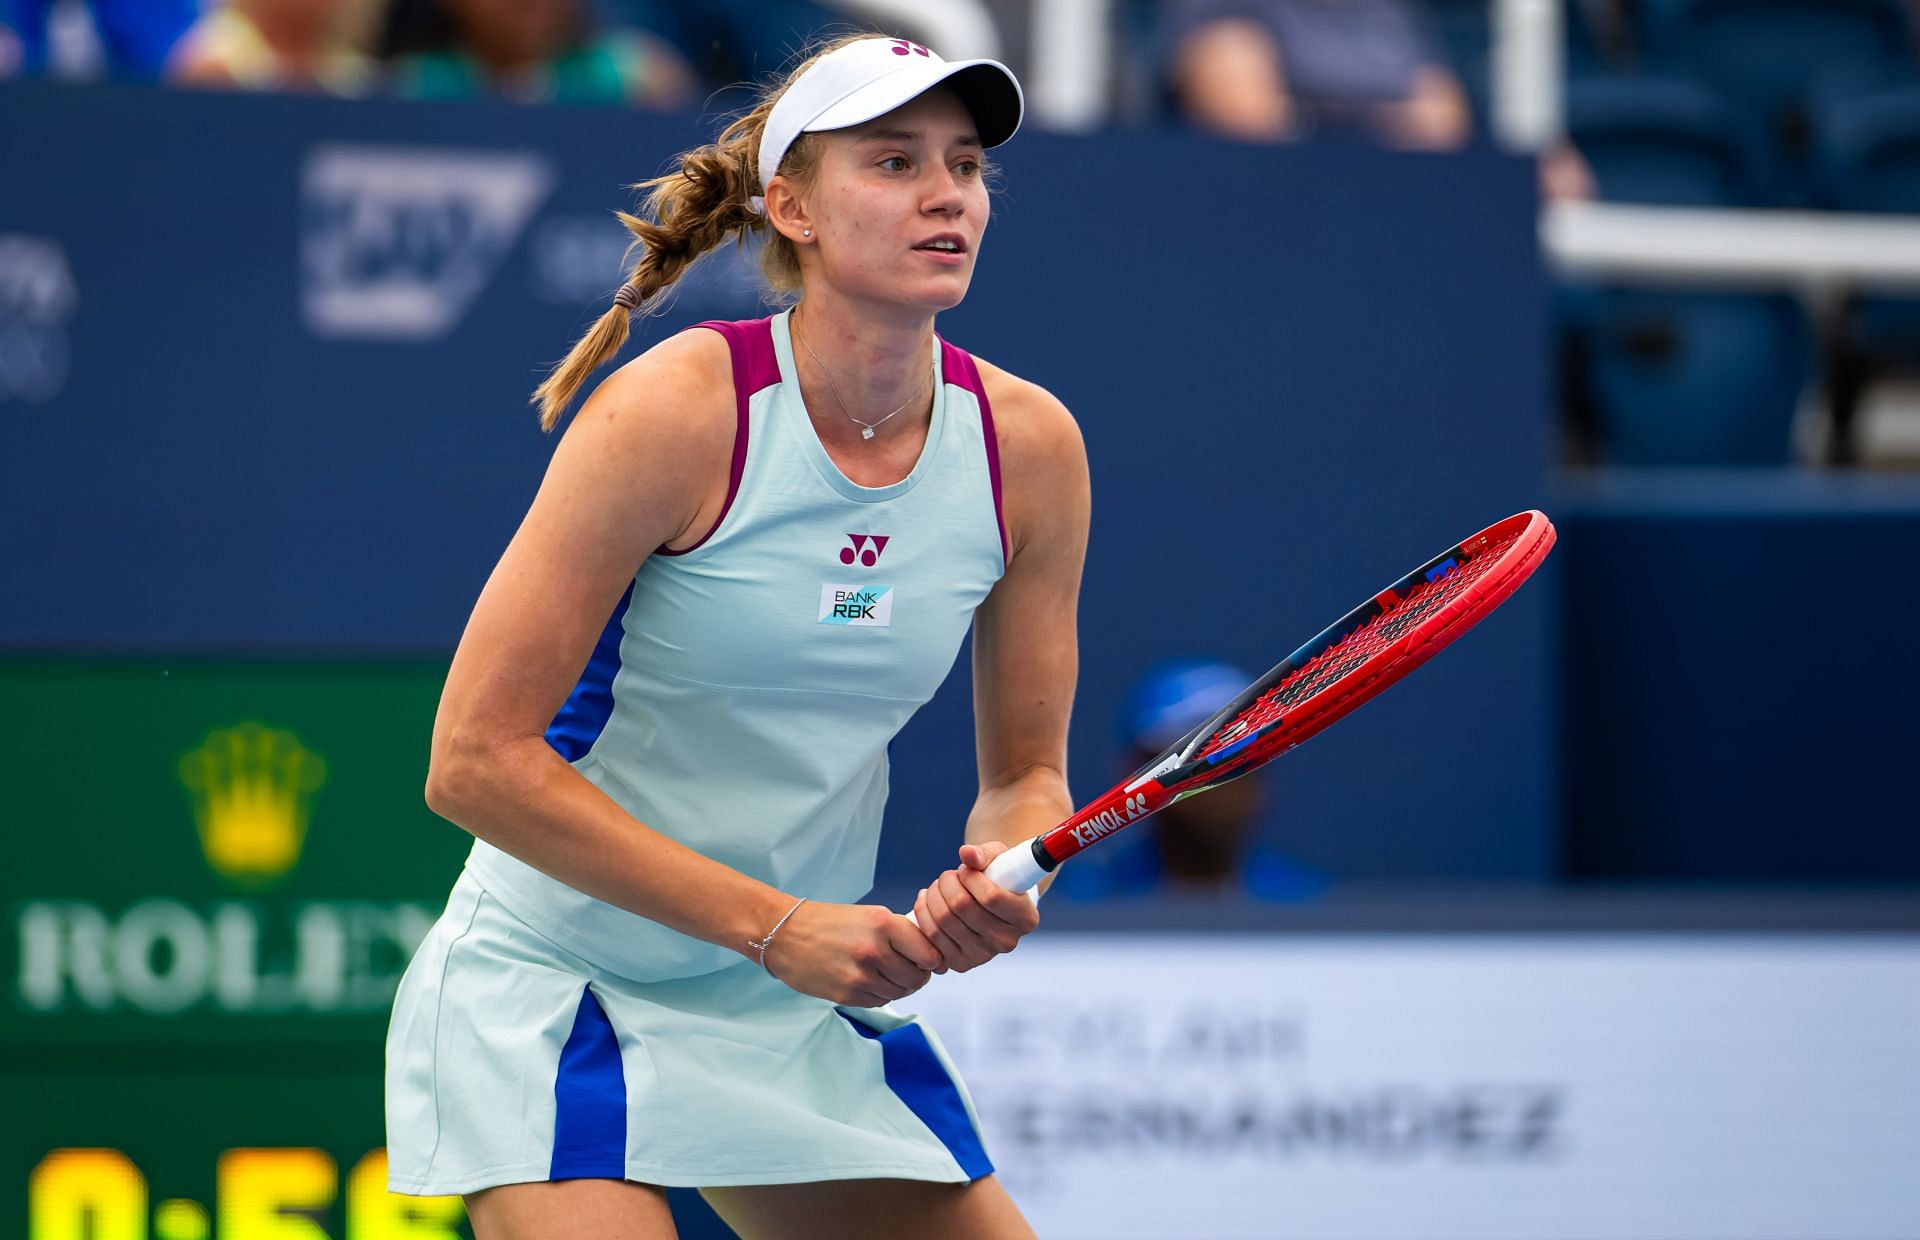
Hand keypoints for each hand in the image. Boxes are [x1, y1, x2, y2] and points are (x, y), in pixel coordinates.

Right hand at [759, 900, 941, 1007]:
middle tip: (908, 969)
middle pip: (917, 977)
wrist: (785, 935)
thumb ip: (901, 934)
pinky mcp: (847, 995)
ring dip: (898, 987)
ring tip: (885, 974)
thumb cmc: (829, 923)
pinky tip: (868, 981)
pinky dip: (880, 994)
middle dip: (917, 976)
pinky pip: (879, 1002)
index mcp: (884, 924)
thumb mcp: (869, 916)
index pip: (929, 954)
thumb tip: (932, 957)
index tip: (928, 960)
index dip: (931, 960)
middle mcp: (874, 950)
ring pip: (899, 992)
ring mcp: (860, 976)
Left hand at [914, 842, 1041, 973]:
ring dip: (933, 895)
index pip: (992, 897)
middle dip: (947, 883)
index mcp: (1026, 918)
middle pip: (962, 907)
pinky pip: (931, 936)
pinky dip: (923, 912)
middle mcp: (1008, 942)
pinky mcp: (961, 964)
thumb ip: (984, 854)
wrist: (990, 905)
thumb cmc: (998, 877)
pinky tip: (927, 900)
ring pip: (944, 921)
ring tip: (938, 886)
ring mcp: (984, 956)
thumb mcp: (998, 859)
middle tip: (949, 875)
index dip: (971, 878)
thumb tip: (966, 853)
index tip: (966, 869)